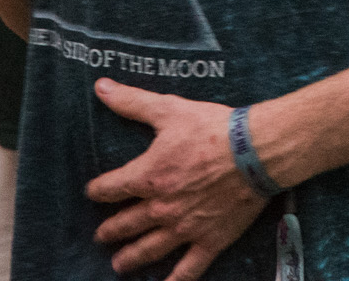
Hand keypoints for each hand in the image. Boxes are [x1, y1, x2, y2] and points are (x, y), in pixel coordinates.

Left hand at [85, 81, 267, 277]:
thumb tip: (101, 87)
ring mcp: (185, 228)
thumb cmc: (213, 129)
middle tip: (101, 236)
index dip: (97, 191)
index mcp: (148, 176)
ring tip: (119, 264)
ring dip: (130, 258)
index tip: (93, 193)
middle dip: (110, 230)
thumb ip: (132, 102)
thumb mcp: (169, 110)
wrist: (255, 152)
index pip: (110, 188)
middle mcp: (161, 208)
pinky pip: (188, 269)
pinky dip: (174, 280)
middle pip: (126, 224)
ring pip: (149, 249)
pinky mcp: (209, 240)